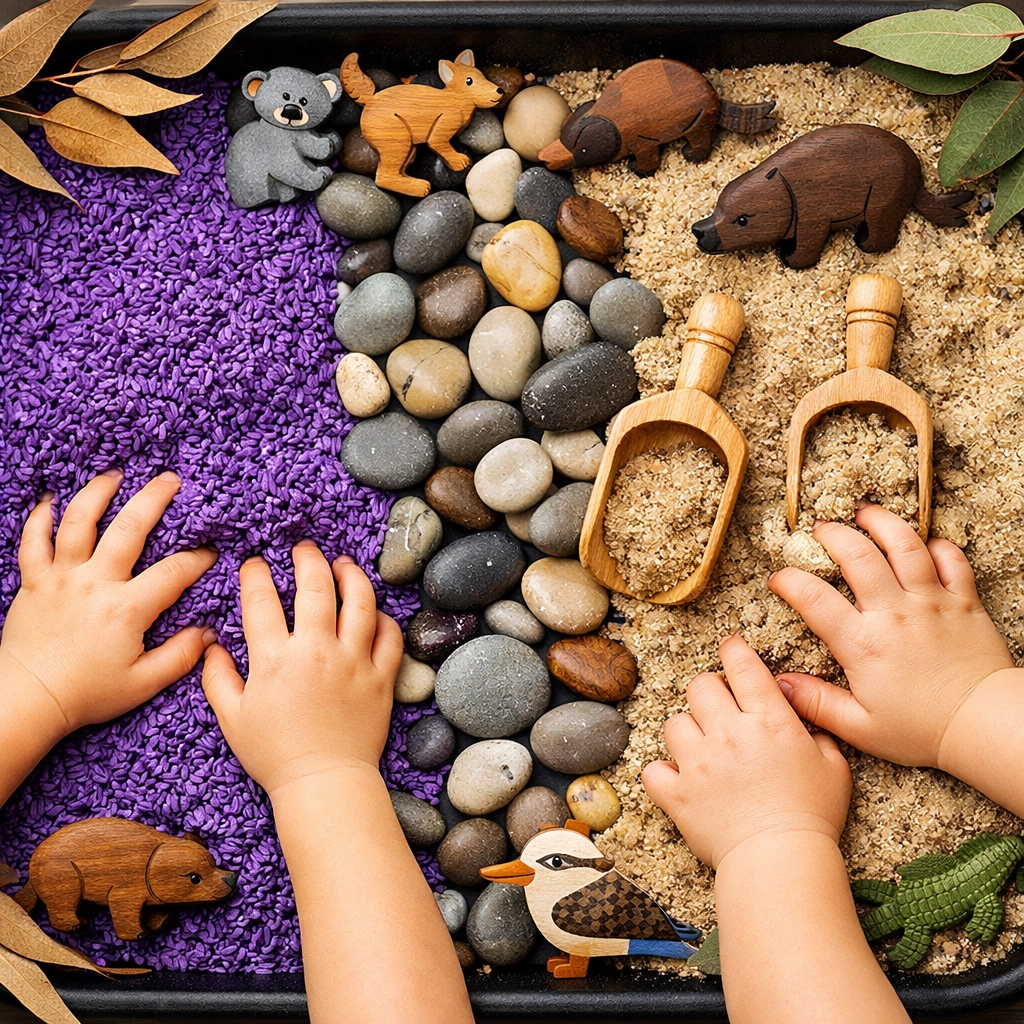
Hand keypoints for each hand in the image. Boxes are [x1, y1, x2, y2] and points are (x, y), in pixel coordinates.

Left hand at [0, 471, 217, 738]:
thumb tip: (209, 633)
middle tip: (170, 480)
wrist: (28, 699)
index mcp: (126, 607)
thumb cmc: (87, 693)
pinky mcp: (34, 583)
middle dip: (154, 499)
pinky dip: (39, 518)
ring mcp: (61, 578)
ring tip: (115, 475)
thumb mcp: (143, 682)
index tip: (211, 551)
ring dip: (98, 493)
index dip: (198, 558)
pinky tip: (49, 501)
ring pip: (78, 522)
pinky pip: (33, 542)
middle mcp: (95, 583)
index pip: (174, 572)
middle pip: (129, 528)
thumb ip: (180, 655)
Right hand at [202, 543, 403, 796]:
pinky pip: (390, 636)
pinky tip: (374, 611)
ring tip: (344, 564)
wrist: (323, 783)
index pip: (262, 601)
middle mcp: (317, 651)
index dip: (255, 575)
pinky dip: (383, 618)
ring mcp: (354, 662)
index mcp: (275, 659)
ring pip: (359, 602)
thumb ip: (217, 677)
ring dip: (351, 575)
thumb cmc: (274, 754)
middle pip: (315, 587)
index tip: (254, 564)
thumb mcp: (232, 718)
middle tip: (303, 549)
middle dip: (307, 559)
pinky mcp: (381, 676)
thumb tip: (212, 645)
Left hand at [642, 635, 849, 870]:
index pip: (743, 667)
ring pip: (674, 723)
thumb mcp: (834, 767)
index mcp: (769, 721)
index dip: (734, 649)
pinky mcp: (678, 793)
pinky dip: (662, 773)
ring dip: (687, 731)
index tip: (730, 647)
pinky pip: (653, 770)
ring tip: (702, 749)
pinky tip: (678, 779)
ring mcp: (698, 763)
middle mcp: (728, 733)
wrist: (782, 860)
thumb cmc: (813, 815)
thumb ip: (817, 736)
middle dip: (709, 691)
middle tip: (719, 708)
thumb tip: (803, 724)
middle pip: (700, 686)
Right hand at [769, 504, 1013, 767]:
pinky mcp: (964, 602)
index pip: (814, 598)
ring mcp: (931, 603)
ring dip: (881, 523)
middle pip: (858, 555)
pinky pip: (952, 559)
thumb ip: (817, 703)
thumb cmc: (922, 731)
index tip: (779, 579)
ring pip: (904, 545)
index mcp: (863, 644)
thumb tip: (779, 685)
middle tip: (821, 530)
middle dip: (833, 534)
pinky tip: (924, 545)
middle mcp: (894, 614)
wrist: (984, 725)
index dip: (788, 581)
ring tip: (865, 514)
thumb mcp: (860, 727)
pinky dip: (938, 547)